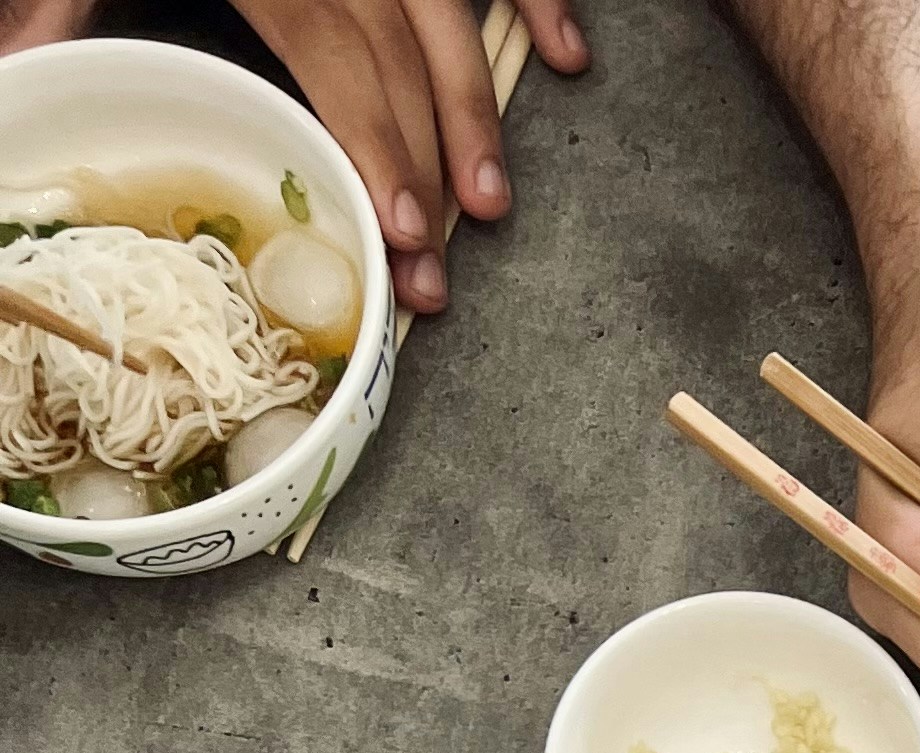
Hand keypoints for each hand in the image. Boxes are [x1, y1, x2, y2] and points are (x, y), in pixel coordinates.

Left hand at [225, 0, 591, 313]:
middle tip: (444, 258)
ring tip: (491, 197)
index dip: (378, 145)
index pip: (341, 62)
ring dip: (477, 109)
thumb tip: (27, 67)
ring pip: (450, 16)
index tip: (405, 224)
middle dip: (428, 165)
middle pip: (400, 61)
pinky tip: (563, 55)